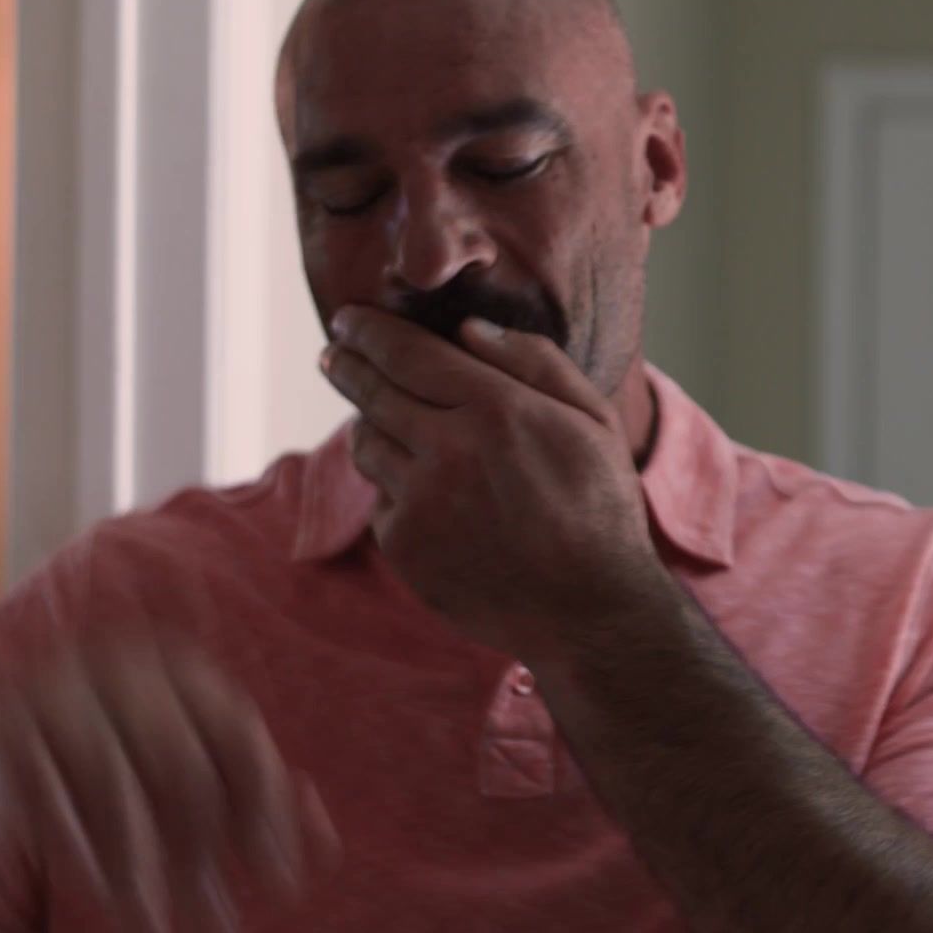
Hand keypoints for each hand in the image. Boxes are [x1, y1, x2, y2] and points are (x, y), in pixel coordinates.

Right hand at [0, 638, 340, 932]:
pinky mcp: (10, 721)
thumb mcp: (199, 755)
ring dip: (140, 875)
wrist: (13, 692)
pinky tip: (101, 901)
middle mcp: (130, 666)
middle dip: (202, 859)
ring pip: (115, 793)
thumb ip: (256, 791)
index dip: (266, 815)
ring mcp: (65, 687)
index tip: (282, 885)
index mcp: (187, 666)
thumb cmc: (129, 739)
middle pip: (181, 770)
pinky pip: (48, 800)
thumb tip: (325, 845)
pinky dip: (79, 855)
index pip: (241, 741)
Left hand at [321, 309, 670, 659]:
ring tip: (389, 423)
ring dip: (371, 425)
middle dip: (347, 364)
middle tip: (333, 353)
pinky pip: (382, 500)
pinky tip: (433, 498)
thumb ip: (536, 362)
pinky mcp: (405, 548)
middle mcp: (449, 451)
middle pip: (372, 392)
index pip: (407, 353)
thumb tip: (469, 328)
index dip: (369, 331)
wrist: (589, 612)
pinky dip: (398, 489)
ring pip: (367, 444)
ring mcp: (421, 502)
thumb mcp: (594, 420)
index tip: (347, 319)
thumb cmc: (599, 508)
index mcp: (497, 410)